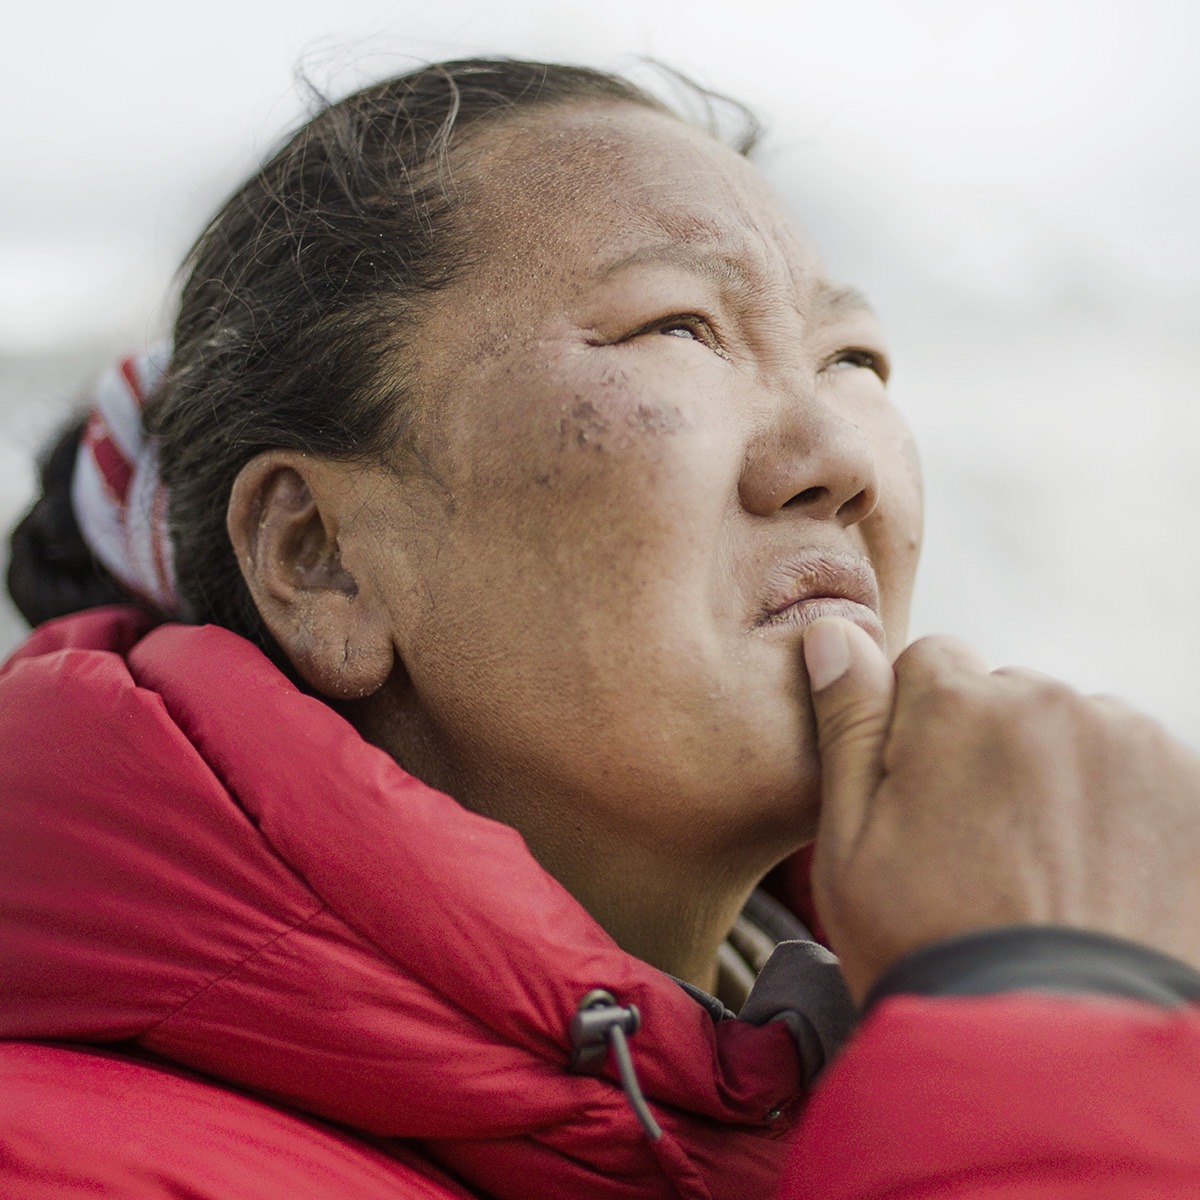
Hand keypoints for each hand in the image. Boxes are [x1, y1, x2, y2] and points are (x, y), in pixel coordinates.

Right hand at [802, 618, 1199, 1004]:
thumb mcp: (850, 840)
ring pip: (1072, 731)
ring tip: (1041, 868)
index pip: (929, 664)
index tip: (920, 798)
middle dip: (987, 746)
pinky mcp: (1191, 786)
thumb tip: (834, 633)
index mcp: (956, 705)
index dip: (913, 728)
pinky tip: (1093, 874)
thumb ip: (846, 723)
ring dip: (1054, 773)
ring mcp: (1131, 742)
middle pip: (1005, 696)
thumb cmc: (930, 944)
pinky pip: (1133, 769)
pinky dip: (1114, 806)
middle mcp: (1049, 701)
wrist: (1056, 1047)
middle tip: (977, 845)